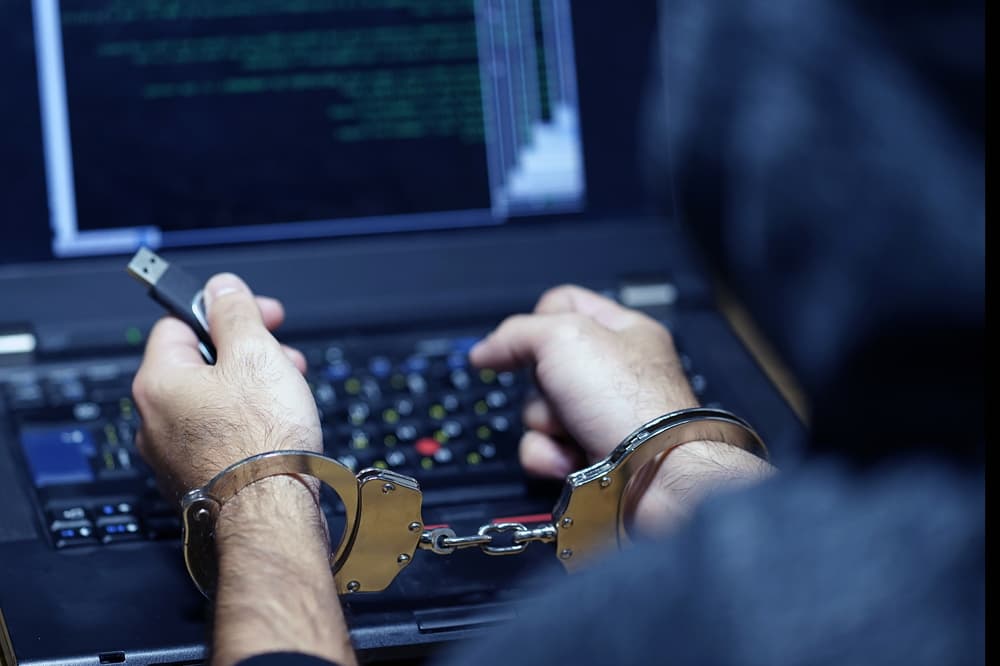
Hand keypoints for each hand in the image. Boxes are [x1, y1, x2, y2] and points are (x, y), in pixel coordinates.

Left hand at [133, 273, 354, 665]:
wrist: (271, 514)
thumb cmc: (261, 440)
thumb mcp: (256, 354)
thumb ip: (235, 313)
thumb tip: (221, 287)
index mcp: (158, 382)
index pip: (180, 324)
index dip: (225, 313)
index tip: (259, 314)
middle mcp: (155, 420)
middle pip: (199, 365)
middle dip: (247, 354)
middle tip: (283, 356)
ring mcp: (173, 455)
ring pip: (213, 403)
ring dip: (252, 388)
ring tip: (289, 393)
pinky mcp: (198, 480)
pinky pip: (220, 437)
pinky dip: (248, 424)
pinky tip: (278, 428)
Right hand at [470, 285, 773, 532]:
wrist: (653, 474)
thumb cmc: (628, 399)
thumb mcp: (563, 337)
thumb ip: (516, 333)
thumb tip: (484, 351)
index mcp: (622, 331)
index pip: (564, 305)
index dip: (537, 322)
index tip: (521, 343)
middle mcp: (613, 373)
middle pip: (542, 366)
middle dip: (541, 385)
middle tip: (561, 390)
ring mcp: (600, 417)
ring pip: (538, 412)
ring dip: (544, 424)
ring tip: (571, 432)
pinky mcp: (589, 456)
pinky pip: (544, 449)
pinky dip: (548, 455)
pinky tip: (569, 459)